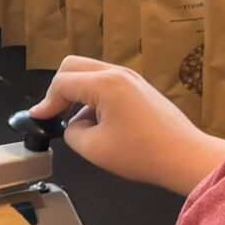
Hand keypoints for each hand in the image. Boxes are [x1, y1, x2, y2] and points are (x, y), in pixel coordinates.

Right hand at [35, 57, 224, 196]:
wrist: (185, 157)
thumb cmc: (144, 154)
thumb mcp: (94, 148)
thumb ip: (71, 131)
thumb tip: (71, 125)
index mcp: (104, 84)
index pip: (62, 83)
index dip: (46, 103)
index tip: (39, 119)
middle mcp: (118, 73)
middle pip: (73, 66)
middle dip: (58, 90)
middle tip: (54, 114)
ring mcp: (131, 78)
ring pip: (90, 72)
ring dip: (77, 92)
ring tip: (76, 121)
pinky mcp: (140, 88)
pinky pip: (106, 82)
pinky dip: (93, 95)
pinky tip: (98, 121)